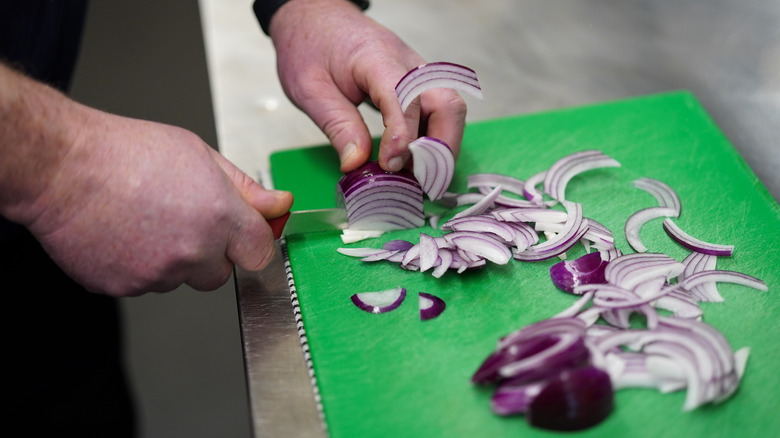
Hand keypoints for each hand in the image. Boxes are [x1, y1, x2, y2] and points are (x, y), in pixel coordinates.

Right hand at [18, 103, 291, 296]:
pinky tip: (126, 234)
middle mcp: (193, 251)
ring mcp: (158, 274)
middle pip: (220, 273)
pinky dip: (140, 266)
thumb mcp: (200, 155)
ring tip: (147, 220)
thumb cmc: (126, 153)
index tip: (243, 234)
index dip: (251, 242)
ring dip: (173, 260)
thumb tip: (279, 205)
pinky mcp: (126, 287)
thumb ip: (246, 188)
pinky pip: (146, 284)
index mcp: (220, 216)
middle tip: (183, 220)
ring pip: (181, 279)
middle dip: (210, 253)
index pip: (261, 252)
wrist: (62, 168)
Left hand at [268, 0, 466, 172]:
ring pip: (451, 109)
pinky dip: (435, 139)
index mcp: (377, 59)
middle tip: (421, 182)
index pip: (406, 98)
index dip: (403, 136)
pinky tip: (416, 162)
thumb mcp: (310, 89)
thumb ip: (337, 126)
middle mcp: (408, 63)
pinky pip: (439, 111)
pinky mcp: (418, 83)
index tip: (391, 166)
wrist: (315, 14)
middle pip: (447, 104)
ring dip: (442, 147)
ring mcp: (418, 72)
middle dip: (441, 148)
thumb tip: (356, 165)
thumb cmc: (310, 45)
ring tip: (420, 178)